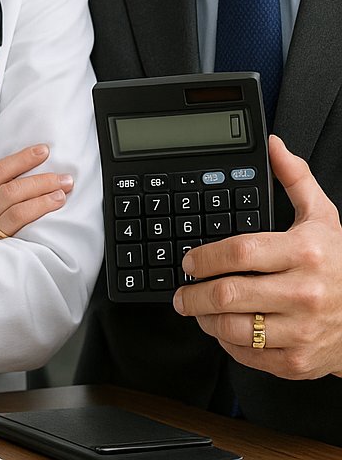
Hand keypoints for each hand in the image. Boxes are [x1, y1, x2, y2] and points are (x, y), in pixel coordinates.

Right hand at [0, 144, 71, 238]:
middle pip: (7, 188)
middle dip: (39, 178)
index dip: (21, 159)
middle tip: (63, 177)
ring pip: (13, 207)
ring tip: (62, 194)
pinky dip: (34, 216)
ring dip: (42, 197)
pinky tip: (51, 214)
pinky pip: (14, 229)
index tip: (42, 151)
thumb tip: (29, 189)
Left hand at [173, 135, 341, 378]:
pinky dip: (227, 344)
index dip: (205, 257)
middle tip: (181, 291)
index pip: (240, 252)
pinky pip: (249, 355)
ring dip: (205, 319)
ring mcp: (302, 331)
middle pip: (229, 293)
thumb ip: (296, 179)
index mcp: (305, 253)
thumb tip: (275, 145)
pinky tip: (223, 331)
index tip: (188, 261)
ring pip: (234, 329)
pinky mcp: (299, 361)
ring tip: (196, 309)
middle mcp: (304, 293)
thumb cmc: (341, 265)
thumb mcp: (324, 217)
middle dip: (194, 293)